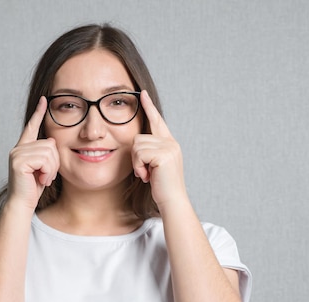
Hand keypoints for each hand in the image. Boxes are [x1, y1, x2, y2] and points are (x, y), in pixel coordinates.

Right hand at [7, 97, 59, 210]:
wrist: (22, 204)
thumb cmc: (33, 189)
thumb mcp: (43, 168)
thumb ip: (46, 154)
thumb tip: (50, 142)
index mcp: (23, 148)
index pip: (31, 127)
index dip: (38, 113)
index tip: (44, 99)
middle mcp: (18, 148)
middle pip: (49, 144)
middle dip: (54, 162)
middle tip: (46, 176)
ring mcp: (17, 154)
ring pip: (49, 152)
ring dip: (51, 169)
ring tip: (43, 179)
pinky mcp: (18, 161)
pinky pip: (44, 160)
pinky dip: (47, 172)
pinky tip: (40, 180)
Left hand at [132, 90, 186, 207]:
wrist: (172, 201)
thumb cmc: (161, 187)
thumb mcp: (154, 166)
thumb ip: (149, 152)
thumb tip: (136, 144)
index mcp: (169, 143)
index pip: (157, 121)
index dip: (149, 107)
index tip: (142, 93)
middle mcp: (171, 142)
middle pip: (138, 138)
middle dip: (136, 157)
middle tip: (145, 172)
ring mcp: (169, 147)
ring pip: (136, 146)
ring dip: (137, 163)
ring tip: (148, 175)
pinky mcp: (164, 154)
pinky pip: (139, 154)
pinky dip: (139, 167)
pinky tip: (148, 177)